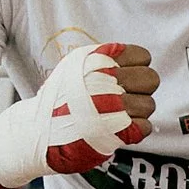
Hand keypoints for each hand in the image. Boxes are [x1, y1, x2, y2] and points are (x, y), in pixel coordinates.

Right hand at [0, 42, 158, 188]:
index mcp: (99, 62)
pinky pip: (145, 127)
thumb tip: (135, 58)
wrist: (37, 131)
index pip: (143, 56)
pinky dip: (136, 129)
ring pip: (149, 105)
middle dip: (142, 88)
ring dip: (138, 112)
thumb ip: (104, 59)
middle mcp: (107, 82)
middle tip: (125, 96)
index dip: (139, 66)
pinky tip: (118, 128)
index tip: (125, 75)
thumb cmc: (59, 99)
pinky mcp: (116, 132)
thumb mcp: (75, 66)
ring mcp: (113, 108)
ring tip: (117, 114)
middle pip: (151, 79)